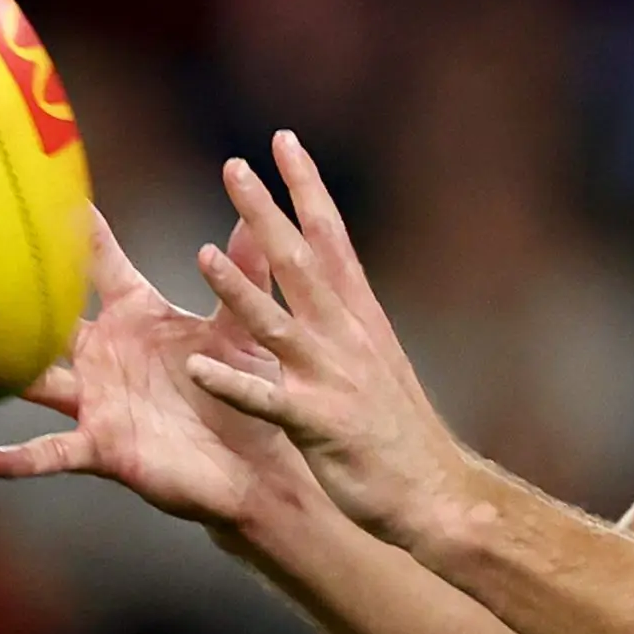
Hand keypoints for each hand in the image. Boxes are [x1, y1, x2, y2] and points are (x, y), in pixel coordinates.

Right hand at [0, 206, 315, 530]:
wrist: (255, 465)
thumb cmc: (244, 390)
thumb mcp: (243, 330)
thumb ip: (245, 273)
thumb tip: (255, 212)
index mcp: (137, 315)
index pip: (99, 262)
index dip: (76, 228)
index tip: (43, 189)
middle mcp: (105, 352)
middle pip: (50, 312)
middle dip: (16, 289)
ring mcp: (97, 400)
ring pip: (35, 378)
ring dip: (3, 368)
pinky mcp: (102, 447)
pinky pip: (51, 453)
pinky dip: (18, 459)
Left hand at [183, 131, 471, 550]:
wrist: (435, 492)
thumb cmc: (399, 430)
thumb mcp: (375, 358)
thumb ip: (345, 317)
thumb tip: (327, 276)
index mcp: (360, 316)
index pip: (331, 236)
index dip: (306, 187)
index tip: (284, 140)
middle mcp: (347, 336)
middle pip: (301, 263)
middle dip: (265, 213)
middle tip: (233, 166)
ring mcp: (332, 379)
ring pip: (277, 325)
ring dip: (239, 290)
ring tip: (202, 254)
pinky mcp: (317, 424)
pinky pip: (266, 401)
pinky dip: (232, 384)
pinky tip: (198, 369)